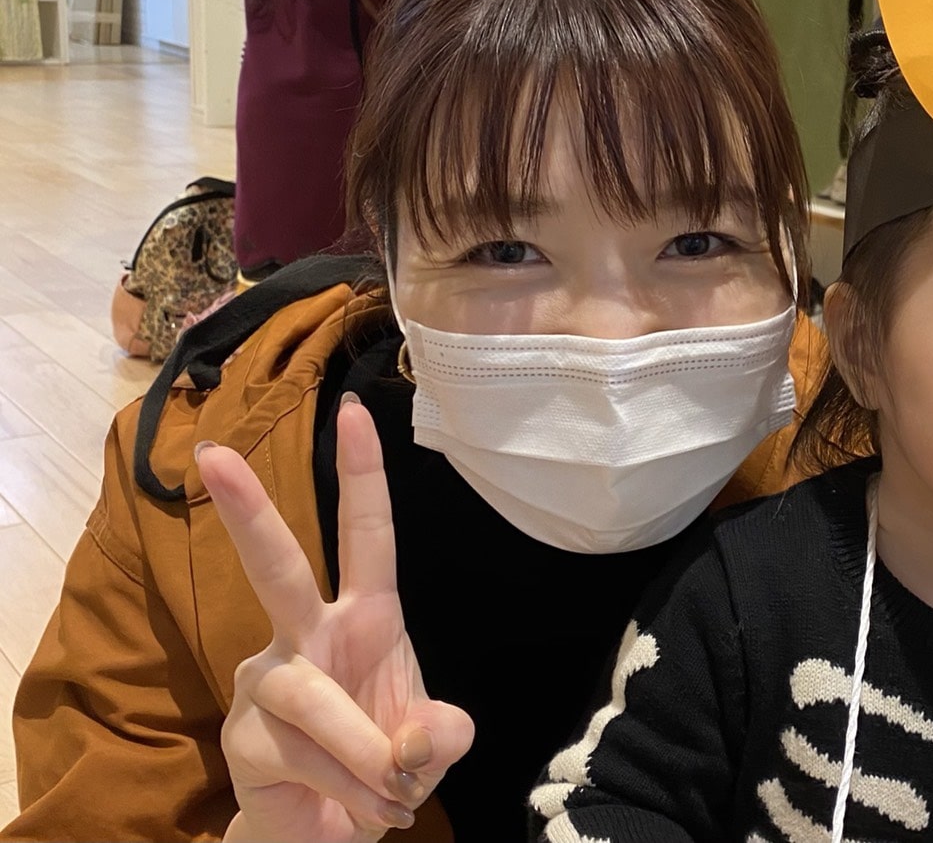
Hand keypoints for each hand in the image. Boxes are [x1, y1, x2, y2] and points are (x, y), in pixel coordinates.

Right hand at [198, 396, 474, 842]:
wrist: (332, 831)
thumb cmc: (382, 764)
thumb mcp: (429, 744)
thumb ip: (440, 735)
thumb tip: (418, 742)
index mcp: (364, 616)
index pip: (365, 534)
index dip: (361, 474)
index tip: (351, 412)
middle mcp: (304, 636)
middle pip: (276, 567)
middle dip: (248, 511)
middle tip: (213, 454)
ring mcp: (265, 683)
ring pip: (315, 700)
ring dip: (365, 754)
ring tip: (392, 791)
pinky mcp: (242, 738)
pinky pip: (304, 758)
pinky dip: (347, 790)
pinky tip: (353, 807)